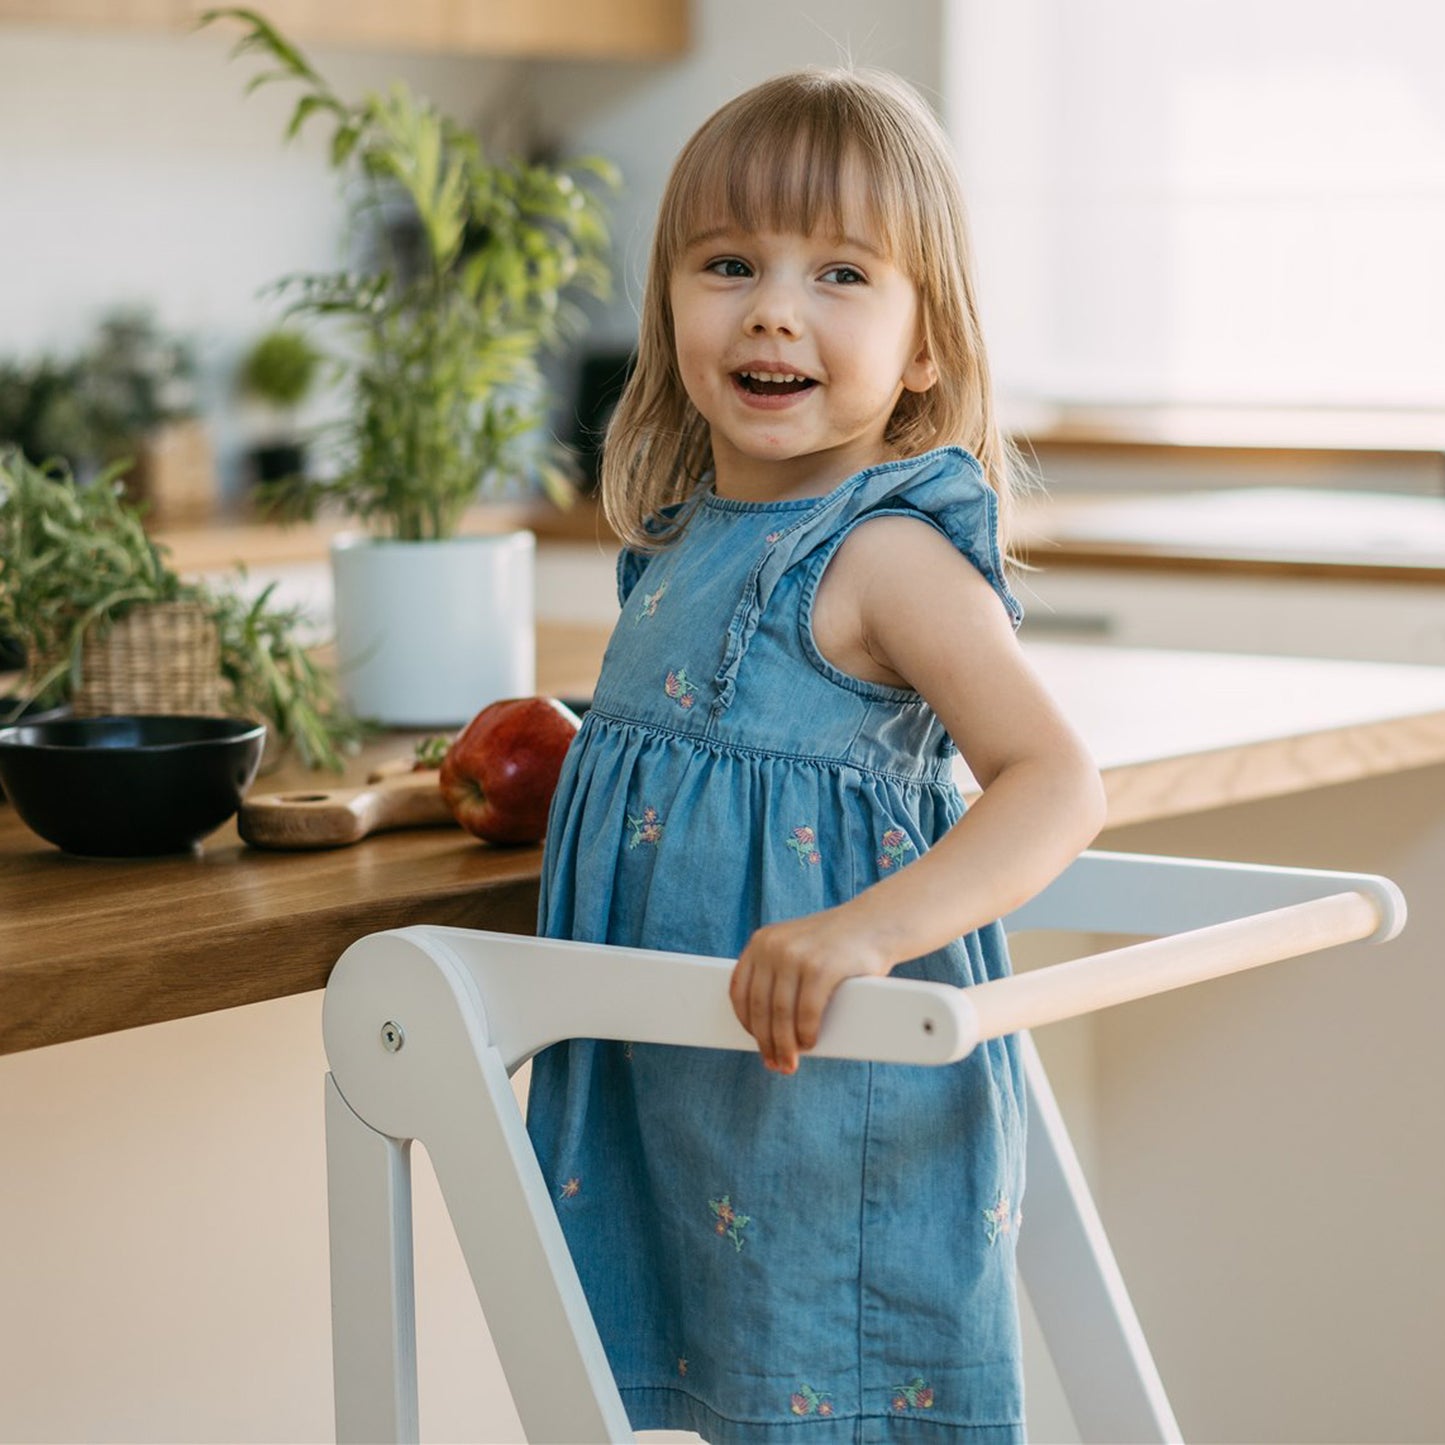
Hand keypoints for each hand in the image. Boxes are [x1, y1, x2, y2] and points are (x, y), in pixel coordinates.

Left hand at [729, 907, 890, 1073]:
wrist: (876, 923)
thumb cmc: (835, 945)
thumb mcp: (795, 946)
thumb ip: (776, 973)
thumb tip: (764, 1027)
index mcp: (761, 941)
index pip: (740, 990)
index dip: (746, 1023)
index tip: (756, 1043)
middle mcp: (774, 946)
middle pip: (760, 1006)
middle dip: (767, 1041)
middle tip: (776, 1063)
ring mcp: (797, 955)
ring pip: (781, 1013)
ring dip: (785, 1044)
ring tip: (790, 1061)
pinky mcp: (822, 967)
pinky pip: (807, 1011)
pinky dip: (806, 1033)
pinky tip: (809, 1042)